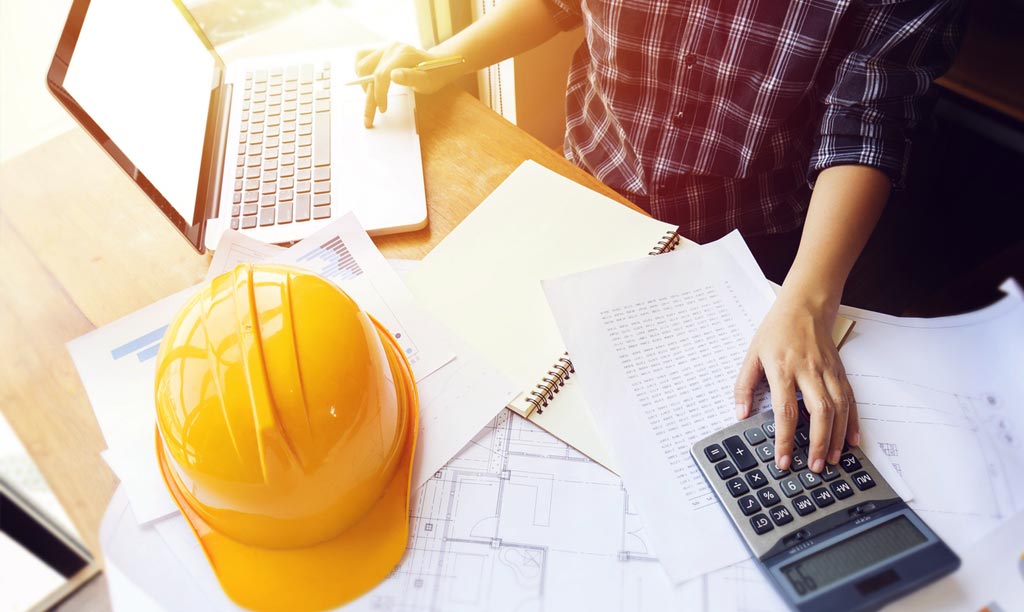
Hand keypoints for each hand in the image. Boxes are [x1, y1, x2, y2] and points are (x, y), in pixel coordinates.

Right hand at [354, 43, 459, 127]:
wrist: (436, 65)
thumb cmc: (433, 75)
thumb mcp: (427, 81)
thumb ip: (411, 78)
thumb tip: (393, 75)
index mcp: (403, 53)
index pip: (381, 74)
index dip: (379, 94)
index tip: (382, 109)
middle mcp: (392, 47)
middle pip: (369, 72)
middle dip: (368, 97)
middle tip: (369, 118)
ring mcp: (385, 47)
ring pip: (362, 64)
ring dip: (363, 84)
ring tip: (371, 98)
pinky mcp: (380, 50)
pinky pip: (362, 58)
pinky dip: (362, 73)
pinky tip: (369, 85)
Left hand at [733, 293, 859, 472]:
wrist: (805, 305)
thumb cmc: (776, 330)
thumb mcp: (752, 354)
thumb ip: (744, 385)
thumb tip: (740, 414)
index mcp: (782, 368)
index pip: (785, 410)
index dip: (785, 438)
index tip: (783, 460)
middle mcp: (809, 371)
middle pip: (819, 413)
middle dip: (818, 443)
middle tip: (814, 467)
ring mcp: (828, 371)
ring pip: (839, 409)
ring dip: (837, 438)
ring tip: (832, 460)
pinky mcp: (840, 371)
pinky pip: (850, 400)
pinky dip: (853, 422)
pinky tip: (851, 440)